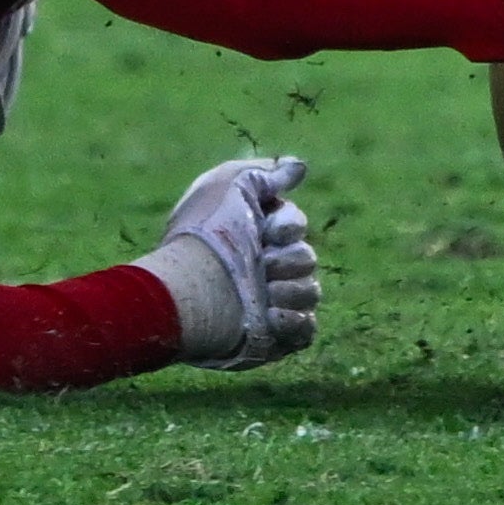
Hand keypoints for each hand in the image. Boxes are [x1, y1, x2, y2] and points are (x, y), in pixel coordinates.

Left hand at [134, 155, 318, 370]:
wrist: (192, 288)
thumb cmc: (206, 231)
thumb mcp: (231, 184)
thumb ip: (266, 174)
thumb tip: (298, 167)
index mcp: (253, 237)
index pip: (296, 225)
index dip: (290, 225)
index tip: (268, 231)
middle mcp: (262, 270)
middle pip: (307, 257)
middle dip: (290, 259)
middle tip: (262, 264)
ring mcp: (269, 305)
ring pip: (311, 292)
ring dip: (291, 290)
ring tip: (264, 295)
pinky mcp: (273, 338)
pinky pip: (307, 330)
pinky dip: (295, 322)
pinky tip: (270, 316)